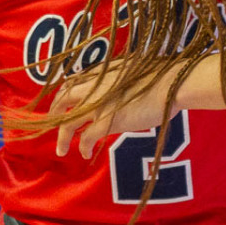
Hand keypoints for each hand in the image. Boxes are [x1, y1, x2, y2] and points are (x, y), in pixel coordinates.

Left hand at [52, 63, 176, 159]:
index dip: (64, 95)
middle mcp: (95, 87)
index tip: (63, 105)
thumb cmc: (162, 76)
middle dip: (54, 114)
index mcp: (101, 73)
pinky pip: (86, 137)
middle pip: (62, 100)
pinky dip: (83, 147)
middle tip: (53, 126)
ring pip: (68, 122)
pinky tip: (84, 153)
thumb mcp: (133, 71)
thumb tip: (119, 88)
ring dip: (62, 137)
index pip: (72, 82)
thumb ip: (119, 78)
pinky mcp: (108, 120)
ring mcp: (99, 104)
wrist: (172, 84)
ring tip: (61, 150)